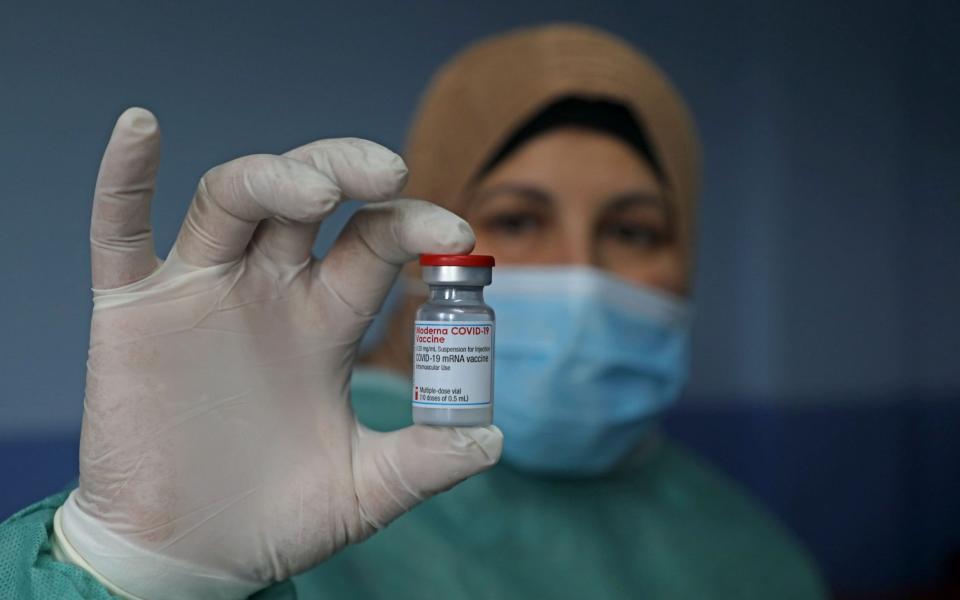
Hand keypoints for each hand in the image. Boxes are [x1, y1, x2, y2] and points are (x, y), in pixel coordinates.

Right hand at [58, 108, 501, 599]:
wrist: (192, 558)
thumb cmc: (279, 518)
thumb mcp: (364, 490)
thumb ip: (425, 461)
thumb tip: (494, 440)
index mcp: (326, 319)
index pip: (374, 243)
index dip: (414, 228)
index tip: (459, 240)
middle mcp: (269, 289)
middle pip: (308, 196)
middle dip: (347, 172)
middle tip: (390, 175)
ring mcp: (202, 291)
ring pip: (233, 199)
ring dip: (273, 176)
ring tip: (317, 193)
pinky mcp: (135, 311)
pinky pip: (120, 231)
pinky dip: (124, 179)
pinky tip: (141, 129)